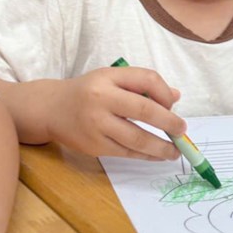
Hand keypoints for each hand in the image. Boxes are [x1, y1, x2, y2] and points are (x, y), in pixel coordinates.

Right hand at [47, 67, 185, 159]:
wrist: (50, 109)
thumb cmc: (88, 91)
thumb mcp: (112, 79)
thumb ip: (142, 84)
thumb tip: (176, 96)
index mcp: (108, 77)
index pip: (147, 79)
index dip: (165, 93)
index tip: (173, 105)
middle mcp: (101, 99)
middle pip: (144, 111)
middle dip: (169, 122)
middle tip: (182, 130)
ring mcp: (97, 125)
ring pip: (137, 138)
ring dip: (161, 147)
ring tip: (175, 151)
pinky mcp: (94, 145)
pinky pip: (126, 152)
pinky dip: (146, 155)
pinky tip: (157, 155)